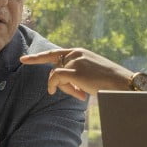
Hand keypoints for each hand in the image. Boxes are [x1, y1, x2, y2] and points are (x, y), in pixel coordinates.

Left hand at [19, 48, 136, 99]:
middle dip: (48, 71)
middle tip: (35, 67)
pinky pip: (55, 78)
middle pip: (55, 66)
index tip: (24, 59)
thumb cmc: (109, 81)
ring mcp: (74, 61)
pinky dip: (55, 86)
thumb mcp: (91, 74)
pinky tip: (61, 92)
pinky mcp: (74, 71)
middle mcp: (75, 53)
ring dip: (65, 88)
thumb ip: (76, 75)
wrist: (121, 83)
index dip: (39, 57)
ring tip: (82, 94)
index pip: (56, 53)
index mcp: (80, 52)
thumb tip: (63, 84)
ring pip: (56, 75)